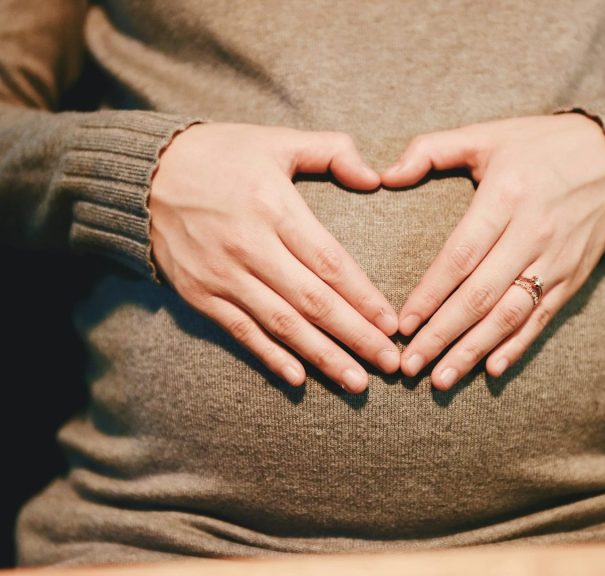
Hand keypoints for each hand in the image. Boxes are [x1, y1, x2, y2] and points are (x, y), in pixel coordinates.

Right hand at [149, 123, 399, 392]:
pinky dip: (270, 357)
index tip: (392, 324)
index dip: (364, 297)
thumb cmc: (220, 154)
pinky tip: (299, 379)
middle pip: (313, 302)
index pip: (330, 262)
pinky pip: (241, 332)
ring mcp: (222, 275)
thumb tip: (374, 178)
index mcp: (274, 206)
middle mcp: (249, 246)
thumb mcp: (276, 140)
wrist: (144, 174)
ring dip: (322, 356)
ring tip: (357, 381)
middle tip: (390, 364)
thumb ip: (331, 150)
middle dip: (356, 336)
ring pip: (282, 325)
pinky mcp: (199, 294)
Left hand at [381, 113, 604, 389]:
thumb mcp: (486, 134)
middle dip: (442, 335)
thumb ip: (431, 150)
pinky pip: (542, 318)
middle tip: (410, 365)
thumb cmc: (539, 146)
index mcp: (505, 197)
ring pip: (509, 315)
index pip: (460, 256)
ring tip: (441, 380)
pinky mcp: (573, 277)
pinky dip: (517, 346)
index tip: (402, 324)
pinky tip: (491, 370)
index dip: (430, 294)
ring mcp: (556, 260)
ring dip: (473, 351)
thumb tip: (384, 176)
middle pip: (480, 295)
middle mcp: (532, 234)